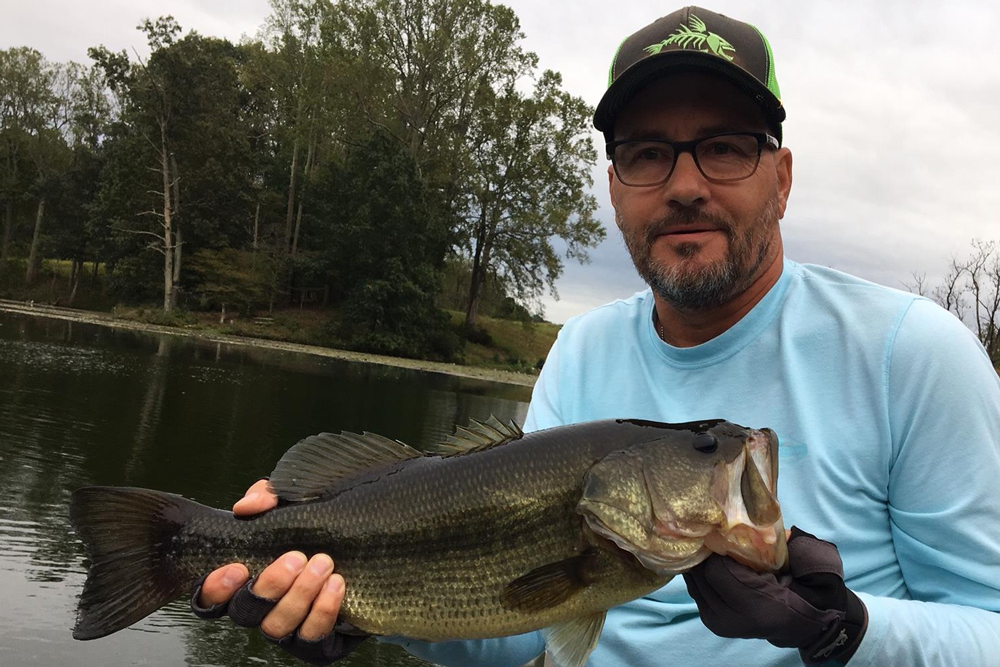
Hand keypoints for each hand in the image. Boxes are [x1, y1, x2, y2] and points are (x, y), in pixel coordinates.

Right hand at [192, 479, 366, 663]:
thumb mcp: (291, 500)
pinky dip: (322, 612)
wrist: (366, 543)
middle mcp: (261, 608)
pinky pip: (312, 640)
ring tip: (323, 564)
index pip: (210, 596)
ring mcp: (288, 627)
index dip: (215, 588)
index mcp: (244, 579)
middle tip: (295, 557)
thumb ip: (266, 496)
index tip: (236, 567)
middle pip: (245, 613)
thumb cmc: (316, 522)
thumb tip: (247, 507)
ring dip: (299, 595)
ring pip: (277, 627)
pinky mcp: (319, 642)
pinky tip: (337, 584)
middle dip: (269, 585)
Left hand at [684, 527, 866, 664]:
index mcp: (757, 607)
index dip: (715, 550)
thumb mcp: (802, 564)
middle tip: (707, 531)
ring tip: (706, 543)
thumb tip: (756, 517)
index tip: (717, 530)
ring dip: (699, 563)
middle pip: (701, 577)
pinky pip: (696, 591)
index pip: (717, 572)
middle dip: (703, 553)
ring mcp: (720, 624)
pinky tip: (707, 559)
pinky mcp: (712, 622)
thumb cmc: (803, 590)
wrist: (801, 624)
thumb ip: (783, 544)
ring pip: (695, 583)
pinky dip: (699, 574)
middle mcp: (734, 620)